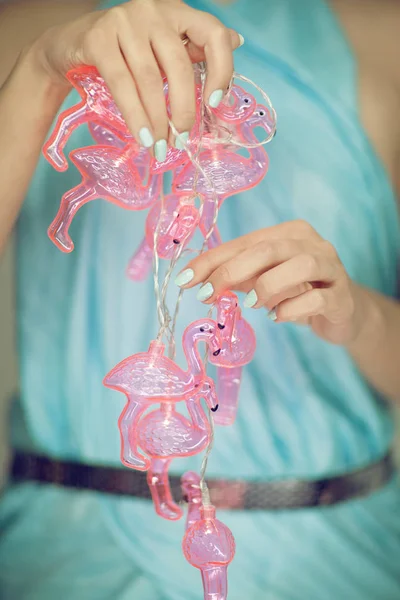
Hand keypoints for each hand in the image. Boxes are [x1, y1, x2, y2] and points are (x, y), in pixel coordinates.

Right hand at [29, 0, 241, 150]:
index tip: (214, 104)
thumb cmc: (124, 50)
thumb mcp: (162, 46)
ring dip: (157, 120)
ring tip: (160, 147)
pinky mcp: (98, 38)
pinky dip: (135, 115)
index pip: (213, 34)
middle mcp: (154, 11)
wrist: (69, 45)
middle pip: (179, 66)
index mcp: (177, 12)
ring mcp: (124, 21)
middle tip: (180, 140)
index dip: (221, 70)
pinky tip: (142, 137)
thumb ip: (195, 46)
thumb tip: (237, 40)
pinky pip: (122, 84)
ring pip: (150, 79)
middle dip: (182, 110)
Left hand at [175, 220, 364, 344]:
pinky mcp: (342, 296)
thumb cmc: (298, 291)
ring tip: (252, 304)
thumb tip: (199, 283)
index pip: (244, 242)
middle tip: (208, 295)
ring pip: (300, 264)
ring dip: (268, 285)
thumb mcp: (264, 281)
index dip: (212, 260)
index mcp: (289, 233)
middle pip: (269, 248)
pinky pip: (317, 298)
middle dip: (232, 271)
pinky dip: (292, 309)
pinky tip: (278, 317)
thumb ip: (238, 278)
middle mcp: (311, 244)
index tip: (185, 280)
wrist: (344, 312)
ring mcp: (331, 267)